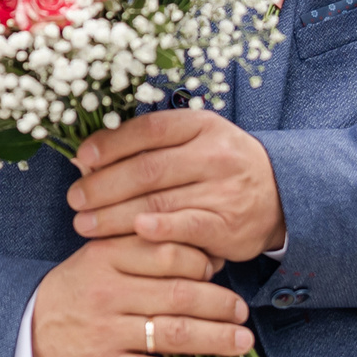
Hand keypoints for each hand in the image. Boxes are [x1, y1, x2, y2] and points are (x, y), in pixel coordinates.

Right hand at [29, 236, 255, 356]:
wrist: (28, 329)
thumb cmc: (79, 289)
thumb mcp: (101, 256)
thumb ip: (147, 250)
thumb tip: (209, 257)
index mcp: (106, 257)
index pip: (168, 254)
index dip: (202, 262)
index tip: (219, 272)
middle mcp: (106, 292)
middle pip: (178, 295)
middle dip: (220, 305)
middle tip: (242, 311)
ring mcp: (105, 332)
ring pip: (173, 334)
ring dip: (216, 339)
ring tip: (241, 341)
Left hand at [67, 110, 286, 262]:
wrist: (281, 194)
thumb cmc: (220, 166)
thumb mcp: (194, 141)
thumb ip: (148, 146)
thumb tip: (87, 157)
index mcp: (201, 125)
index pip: (148, 130)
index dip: (110, 143)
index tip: (81, 158)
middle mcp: (214, 154)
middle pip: (147, 169)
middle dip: (103, 186)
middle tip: (75, 200)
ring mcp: (223, 189)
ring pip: (160, 201)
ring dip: (115, 215)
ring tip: (85, 224)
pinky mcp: (228, 224)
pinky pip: (189, 227)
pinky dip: (160, 229)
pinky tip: (135, 231)